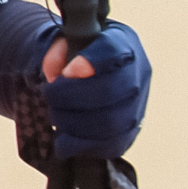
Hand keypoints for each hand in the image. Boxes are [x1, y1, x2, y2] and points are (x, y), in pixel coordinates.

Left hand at [39, 21, 148, 160]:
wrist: (87, 78)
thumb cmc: (74, 55)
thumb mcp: (64, 43)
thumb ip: (58, 53)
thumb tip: (58, 76)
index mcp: (123, 43)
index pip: (114, 52)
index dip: (90, 63)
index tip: (67, 71)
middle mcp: (138, 75)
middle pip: (111, 91)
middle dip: (72, 96)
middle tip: (49, 94)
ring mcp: (137, 107)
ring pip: (110, 122)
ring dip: (72, 120)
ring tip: (54, 112)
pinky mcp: (128, 133)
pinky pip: (107, 144)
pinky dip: (78, 142)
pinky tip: (62, 135)